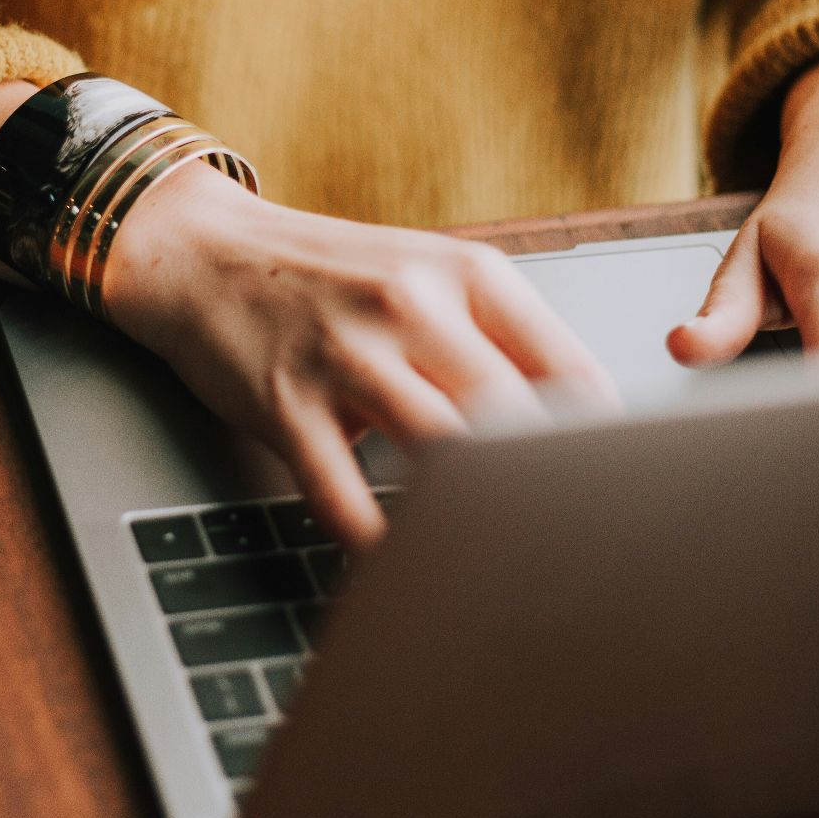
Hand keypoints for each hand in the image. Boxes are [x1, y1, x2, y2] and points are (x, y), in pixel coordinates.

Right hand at [102, 165, 618, 549]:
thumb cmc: (328, 277)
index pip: (568, 369)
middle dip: (545, 489)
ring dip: (470, 516)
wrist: (204, 253)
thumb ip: (498, 338)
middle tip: (566, 545)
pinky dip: (376, 542)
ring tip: (494, 563)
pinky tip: (398, 562)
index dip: (602, 445)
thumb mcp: (425, 276)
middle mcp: (410, 306)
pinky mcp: (285, 404)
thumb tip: (584, 424)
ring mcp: (345, 355)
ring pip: (440, 454)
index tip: (614, 494)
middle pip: (512, 417)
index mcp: (466, 273)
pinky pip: (343, 495)